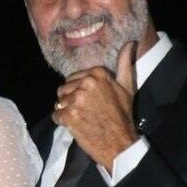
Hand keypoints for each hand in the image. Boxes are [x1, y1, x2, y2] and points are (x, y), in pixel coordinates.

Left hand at [52, 41, 138, 170]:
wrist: (119, 143)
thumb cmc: (123, 116)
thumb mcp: (127, 87)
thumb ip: (125, 64)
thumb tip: (130, 43)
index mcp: (98, 74)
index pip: (74, 77)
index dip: (79, 90)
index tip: (90, 102)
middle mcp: (86, 83)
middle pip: (64, 88)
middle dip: (71, 100)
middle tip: (85, 112)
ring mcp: (76, 100)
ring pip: (59, 101)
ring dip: (66, 110)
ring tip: (80, 118)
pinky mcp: (69, 115)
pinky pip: (56, 114)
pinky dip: (62, 121)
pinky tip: (75, 125)